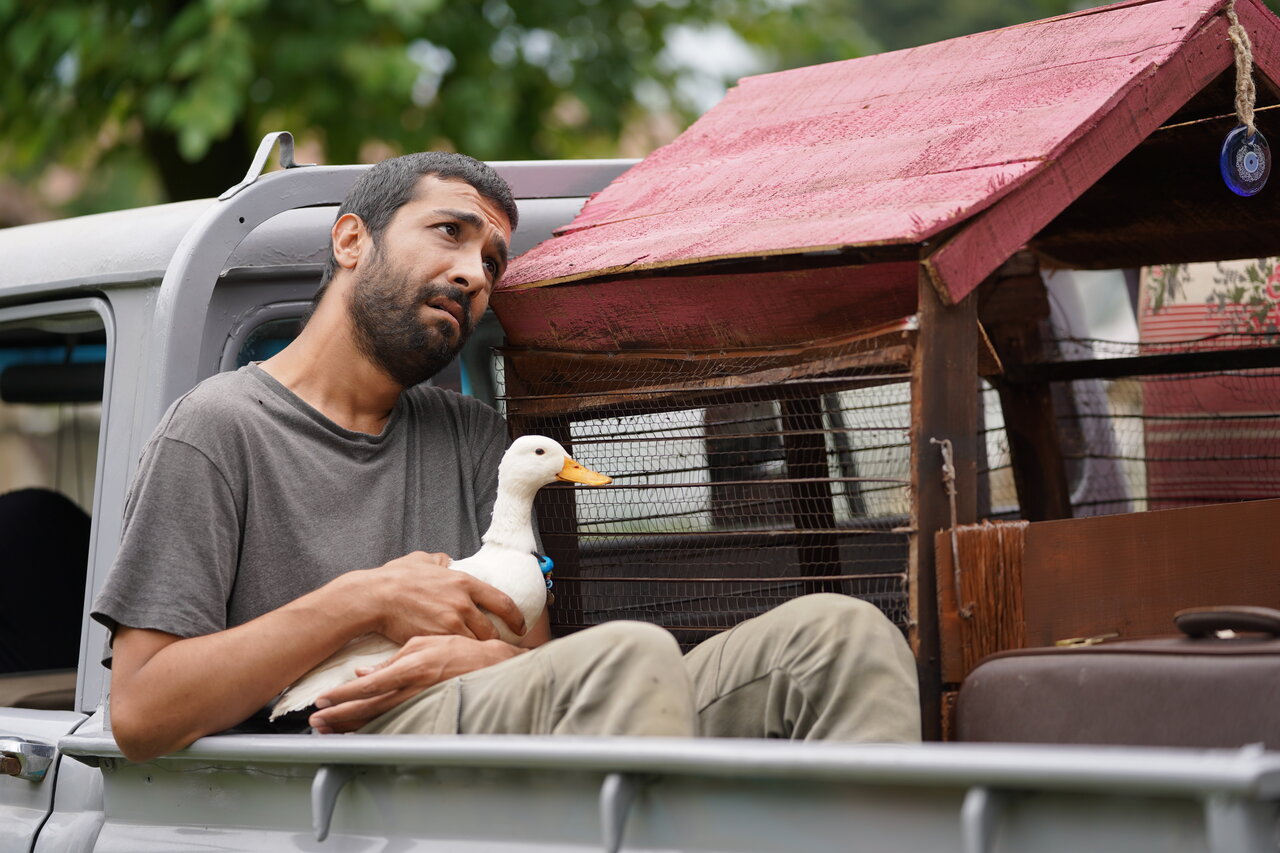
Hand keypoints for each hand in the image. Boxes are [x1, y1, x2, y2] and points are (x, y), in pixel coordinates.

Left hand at [308, 634, 522, 732]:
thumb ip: (392, 660)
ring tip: (330, 731)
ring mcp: (420, 703)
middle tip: (317, 722)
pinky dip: (373, 729)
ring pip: (379, 720)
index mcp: (411, 667)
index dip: (345, 693)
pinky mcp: (426, 712)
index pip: (370, 684)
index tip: (324, 700)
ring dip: (352, 726)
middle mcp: (413, 689)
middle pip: (369, 707)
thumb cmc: (460, 650)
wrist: (493, 666)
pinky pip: (394, 723)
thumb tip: (363, 672)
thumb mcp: (424, 643)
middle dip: (340, 716)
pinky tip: (358, 733)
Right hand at [364, 551, 525, 642]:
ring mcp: (451, 623)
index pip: (503, 601)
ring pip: (476, 645)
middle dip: (497, 641)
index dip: (516, 617)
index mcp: (465, 582)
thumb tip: (448, 562)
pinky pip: (457, 653)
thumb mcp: (423, 560)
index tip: (520, 626)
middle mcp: (463, 604)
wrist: (375, 597)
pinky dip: (461, 658)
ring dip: (479, 652)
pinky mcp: (436, 639)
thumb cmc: (396, 577)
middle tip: (499, 648)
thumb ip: (441, 561)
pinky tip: (461, 662)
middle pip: (492, 630)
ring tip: (482, 658)